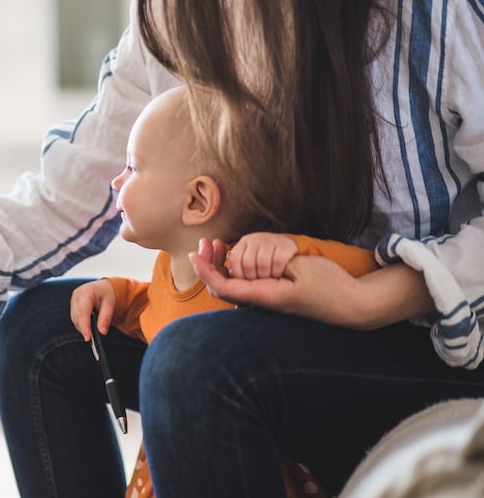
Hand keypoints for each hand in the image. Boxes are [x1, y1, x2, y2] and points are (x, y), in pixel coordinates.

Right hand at [70, 279, 115, 340]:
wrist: (103, 287)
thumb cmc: (106, 293)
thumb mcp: (110, 304)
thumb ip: (105, 318)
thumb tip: (102, 332)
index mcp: (86, 292)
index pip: (83, 312)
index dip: (84, 326)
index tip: (88, 338)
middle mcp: (77, 296)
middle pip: (77, 317)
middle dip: (84, 329)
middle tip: (93, 338)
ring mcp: (73, 300)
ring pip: (74, 319)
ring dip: (82, 327)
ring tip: (92, 331)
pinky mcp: (73, 305)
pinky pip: (75, 318)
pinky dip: (81, 324)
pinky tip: (88, 326)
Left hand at [189, 237, 379, 327]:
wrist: (353, 305)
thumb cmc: (332, 286)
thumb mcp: (302, 268)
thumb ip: (274, 263)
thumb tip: (246, 260)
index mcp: (265, 297)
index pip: (224, 287)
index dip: (205, 271)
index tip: (194, 253)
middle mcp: (262, 301)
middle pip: (222, 286)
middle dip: (210, 264)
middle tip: (206, 242)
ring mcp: (267, 299)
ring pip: (231, 284)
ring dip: (222, 263)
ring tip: (219, 244)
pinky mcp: (273, 294)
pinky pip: (245, 282)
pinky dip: (237, 267)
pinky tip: (237, 253)